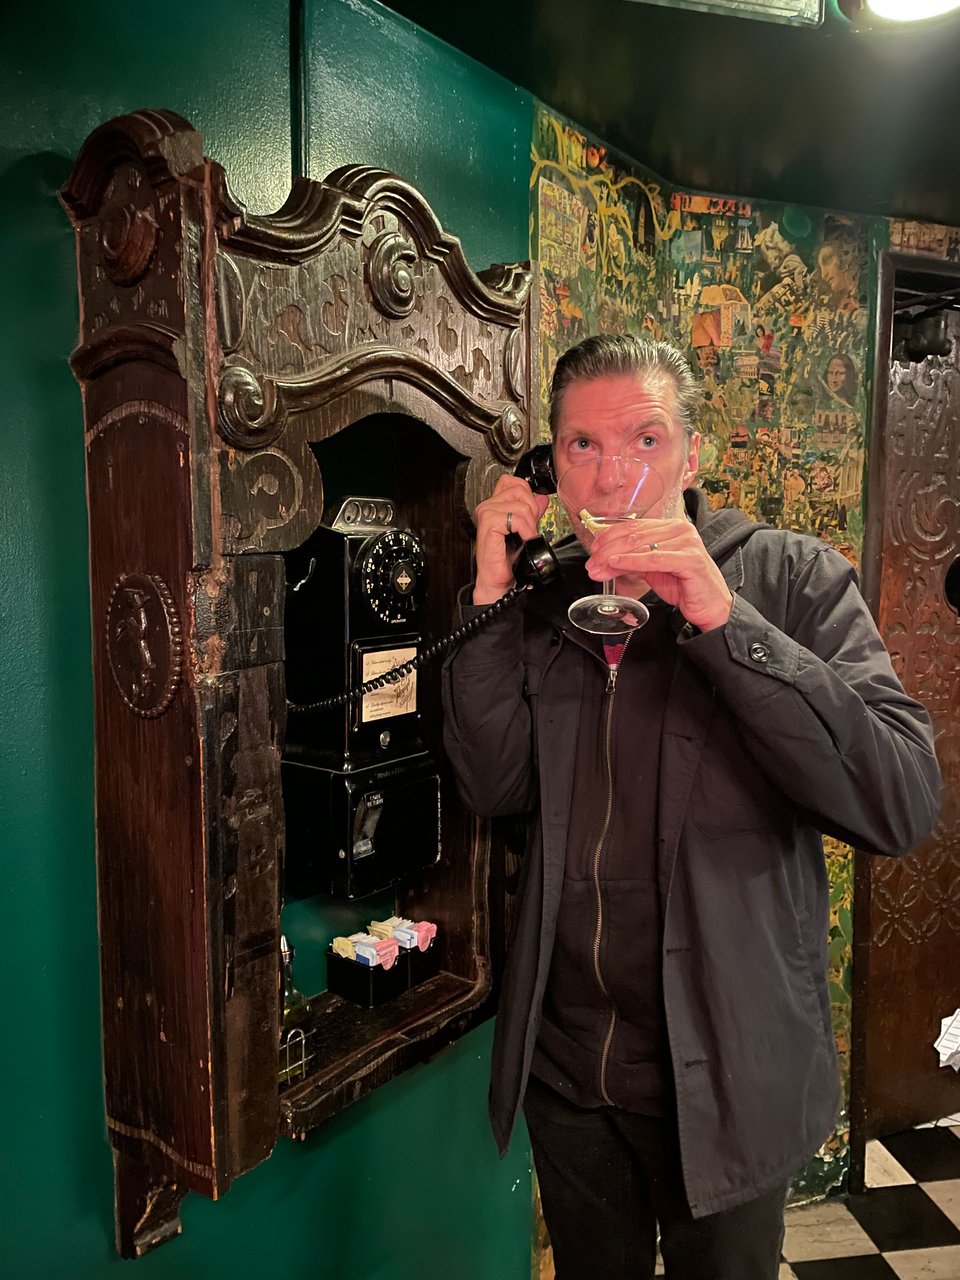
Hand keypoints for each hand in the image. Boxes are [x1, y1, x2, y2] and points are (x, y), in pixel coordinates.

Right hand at [474, 474, 550, 604]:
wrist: (499, 580)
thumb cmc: (507, 560)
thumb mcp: (524, 530)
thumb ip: (531, 513)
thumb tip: (542, 498)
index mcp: (495, 505)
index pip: (513, 481)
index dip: (528, 493)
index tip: (532, 513)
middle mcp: (488, 506)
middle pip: (520, 490)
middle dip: (532, 510)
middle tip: (529, 529)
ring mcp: (486, 514)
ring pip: (520, 505)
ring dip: (529, 523)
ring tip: (526, 537)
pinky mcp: (488, 524)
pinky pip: (515, 518)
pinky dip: (525, 529)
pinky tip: (523, 540)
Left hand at [588, 516, 732, 631]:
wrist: (710, 605)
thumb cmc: (683, 586)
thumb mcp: (651, 570)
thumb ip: (631, 561)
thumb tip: (603, 560)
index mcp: (671, 527)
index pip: (634, 526)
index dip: (610, 536)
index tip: (593, 549)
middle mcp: (680, 529)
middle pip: (634, 535)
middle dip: (607, 550)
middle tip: (591, 563)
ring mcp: (687, 542)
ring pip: (641, 545)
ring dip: (614, 557)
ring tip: (598, 567)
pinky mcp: (690, 559)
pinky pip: (654, 558)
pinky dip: (632, 561)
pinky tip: (616, 563)